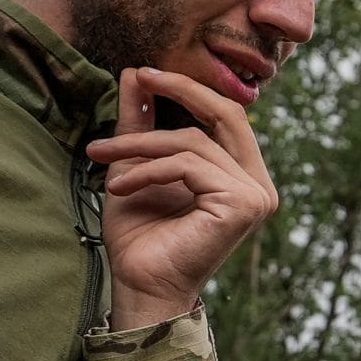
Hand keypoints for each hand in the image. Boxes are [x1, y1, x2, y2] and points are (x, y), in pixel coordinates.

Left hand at [82, 67, 279, 329]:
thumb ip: (141, 124)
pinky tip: (118, 187)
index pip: (226, 116)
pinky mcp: (242, 205)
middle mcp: (259, 184)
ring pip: (195, 142)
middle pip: (226, 114)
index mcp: (243, 176)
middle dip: (181, 89)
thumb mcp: (135, 167)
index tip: (145, 74)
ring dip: (140, 146)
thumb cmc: (140, 237)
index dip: (189, 89)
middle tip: (141, 75)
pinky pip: (189, 165)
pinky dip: (147, 170)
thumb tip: (136, 75)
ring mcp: (256, 196)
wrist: (140, 286)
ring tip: (100, 158)